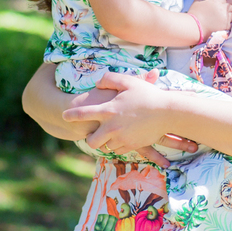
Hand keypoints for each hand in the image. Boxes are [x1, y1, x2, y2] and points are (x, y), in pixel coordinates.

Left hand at [64, 71, 198, 164]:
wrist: (168, 113)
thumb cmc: (148, 95)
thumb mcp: (128, 81)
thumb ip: (109, 80)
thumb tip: (98, 83)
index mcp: (108, 110)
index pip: (83, 114)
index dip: (71, 115)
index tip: (64, 115)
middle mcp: (112, 127)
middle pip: (91, 141)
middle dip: (89, 138)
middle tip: (92, 133)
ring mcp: (122, 138)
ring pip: (105, 147)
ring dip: (105, 142)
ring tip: (109, 134)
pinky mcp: (132, 145)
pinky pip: (118, 150)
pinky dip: (118, 146)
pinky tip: (121, 137)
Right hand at [187, 0, 231, 38]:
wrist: (194, 27)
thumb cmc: (194, 14)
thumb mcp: (197, 1)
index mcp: (217, 1)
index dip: (219, 3)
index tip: (215, 7)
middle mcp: (223, 9)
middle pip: (229, 6)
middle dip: (225, 9)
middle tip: (219, 14)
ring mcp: (226, 18)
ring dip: (229, 16)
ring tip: (223, 20)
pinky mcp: (226, 26)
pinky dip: (229, 24)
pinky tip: (223, 25)